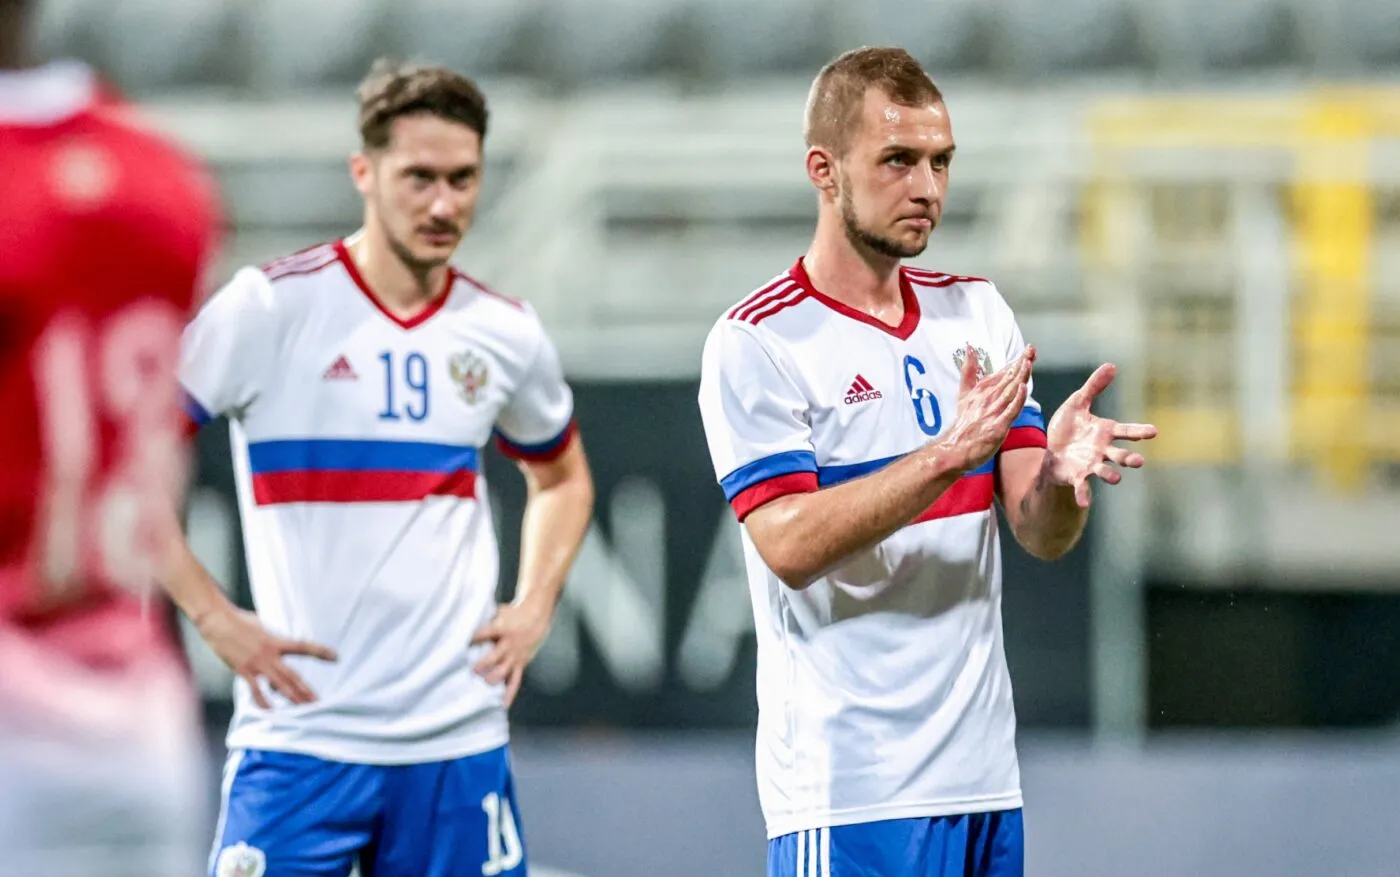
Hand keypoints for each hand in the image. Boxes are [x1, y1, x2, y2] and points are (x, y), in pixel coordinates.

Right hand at [195, 607, 336, 708]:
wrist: (218, 620)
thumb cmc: (240, 621)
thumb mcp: (263, 628)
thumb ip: (274, 640)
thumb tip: (280, 649)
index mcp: (277, 640)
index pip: (304, 646)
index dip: (320, 651)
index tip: (336, 657)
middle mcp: (270, 654)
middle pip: (293, 675)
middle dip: (307, 690)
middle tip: (320, 703)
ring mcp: (257, 664)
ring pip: (279, 685)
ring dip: (292, 698)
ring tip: (303, 710)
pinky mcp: (243, 670)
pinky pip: (256, 690)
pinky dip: (264, 702)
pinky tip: (271, 712)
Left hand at [471, 600, 553, 706]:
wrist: (537, 616)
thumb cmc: (513, 613)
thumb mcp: (501, 611)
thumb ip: (486, 617)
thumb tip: (465, 616)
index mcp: (502, 629)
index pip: (487, 633)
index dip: (476, 637)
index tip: (464, 643)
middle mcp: (509, 644)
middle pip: (496, 656)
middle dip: (484, 664)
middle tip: (474, 671)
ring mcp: (515, 655)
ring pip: (505, 670)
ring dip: (494, 678)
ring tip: (485, 684)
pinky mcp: (520, 664)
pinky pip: (515, 680)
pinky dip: (510, 693)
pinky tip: (504, 705)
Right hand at [937, 344, 1035, 471]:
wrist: (953, 449)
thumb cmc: (962, 424)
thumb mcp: (963, 394)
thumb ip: (968, 372)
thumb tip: (970, 348)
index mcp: (981, 391)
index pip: (1002, 373)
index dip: (1015, 361)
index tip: (1027, 350)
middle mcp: (987, 399)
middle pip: (1008, 379)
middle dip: (1021, 363)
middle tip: (1031, 350)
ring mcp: (992, 412)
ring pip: (1010, 391)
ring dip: (1019, 376)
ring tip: (1027, 361)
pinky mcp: (997, 427)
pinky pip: (1009, 411)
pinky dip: (1016, 399)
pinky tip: (1023, 388)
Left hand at [1043, 363, 1158, 507]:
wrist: (1051, 449)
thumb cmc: (1069, 427)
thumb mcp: (1078, 402)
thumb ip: (1094, 387)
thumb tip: (1111, 365)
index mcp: (1106, 432)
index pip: (1127, 431)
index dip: (1140, 432)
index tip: (1153, 432)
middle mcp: (1102, 451)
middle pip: (1120, 455)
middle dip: (1129, 458)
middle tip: (1138, 461)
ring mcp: (1091, 465)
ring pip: (1105, 471)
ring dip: (1111, 475)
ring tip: (1116, 479)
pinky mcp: (1076, 476)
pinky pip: (1082, 487)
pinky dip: (1083, 495)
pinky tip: (1084, 503)